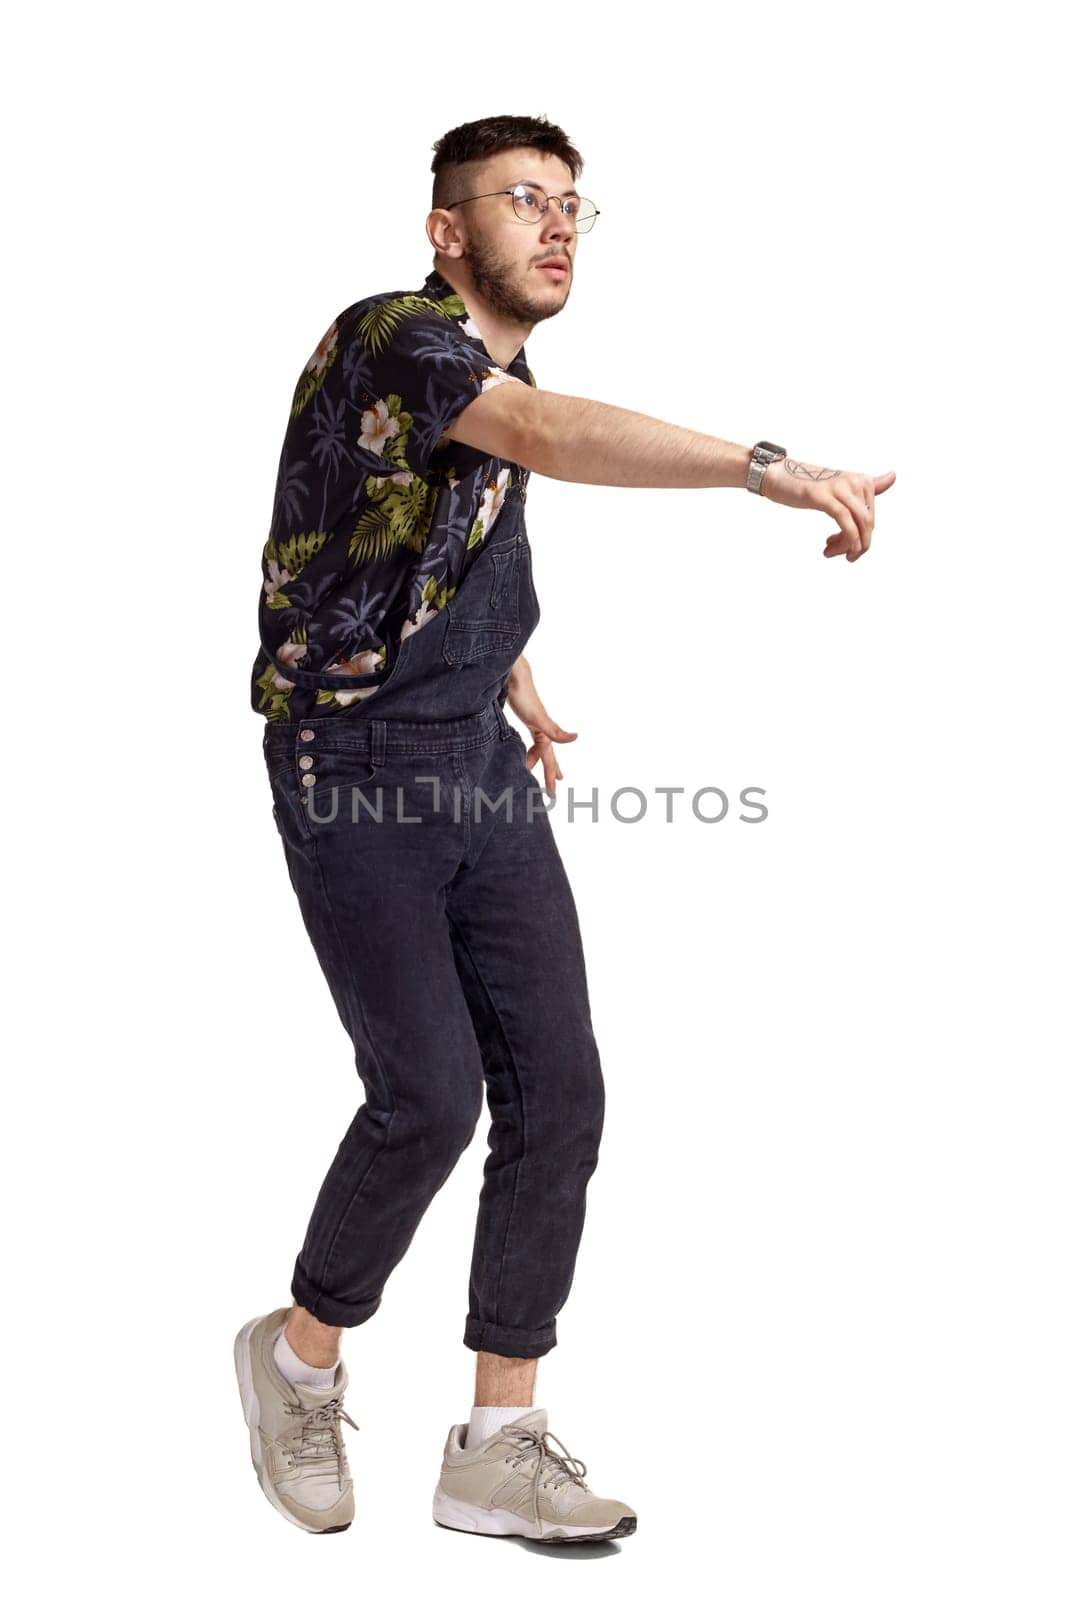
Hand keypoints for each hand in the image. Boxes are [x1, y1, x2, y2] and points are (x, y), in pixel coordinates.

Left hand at [505, 657, 576, 797]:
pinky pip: (529, 737)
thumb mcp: (539, 718)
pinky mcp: (524, 717)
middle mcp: (541, 729)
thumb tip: (576, 738)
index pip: (549, 759)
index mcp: (544, 733)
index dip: (551, 775)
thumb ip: (556, 731)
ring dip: (536, 759)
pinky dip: (528, 746)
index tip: (552, 792)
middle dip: (550, 771)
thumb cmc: (524, 697)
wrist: (513, 677)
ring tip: (531, 769)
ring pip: (537, 747)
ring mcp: (533, 723)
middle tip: (552, 787)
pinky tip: (523, 747)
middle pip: (546, 755)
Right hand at [760, 457, 896, 560]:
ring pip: (858, 523)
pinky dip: (847, 537)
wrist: (778, 476)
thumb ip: (868, 484)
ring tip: (831, 553)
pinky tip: (835, 549)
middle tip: (840, 556)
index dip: (862, 538)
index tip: (846, 549)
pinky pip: (843, 519)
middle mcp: (855, 482)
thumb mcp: (841, 487)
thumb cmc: (807, 485)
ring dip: (849, 545)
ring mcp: (838, 488)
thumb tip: (893, 476)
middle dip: (857, 544)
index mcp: (862, 481)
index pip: (870, 518)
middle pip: (867, 523)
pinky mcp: (822, 495)